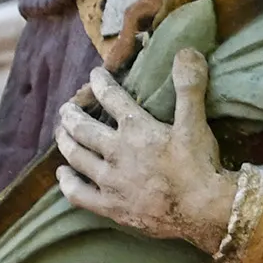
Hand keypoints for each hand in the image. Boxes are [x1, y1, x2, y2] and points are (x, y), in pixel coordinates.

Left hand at [53, 54, 236, 253]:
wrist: (202, 212)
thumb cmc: (199, 166)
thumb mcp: (195, 122)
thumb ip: (189, 86)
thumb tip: (186, 51)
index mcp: (136, 129)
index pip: (110, 97)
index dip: (100, 83)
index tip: (95, 75)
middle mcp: (116, 152)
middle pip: (83, 128)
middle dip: (72, 114)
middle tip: (66, 107)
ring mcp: (110, 181)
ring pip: (76, 156)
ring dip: (65, 141)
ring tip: (61, 132)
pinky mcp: (110, 207)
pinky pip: (78, 194)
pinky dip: (67, 182)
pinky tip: (62, 174)